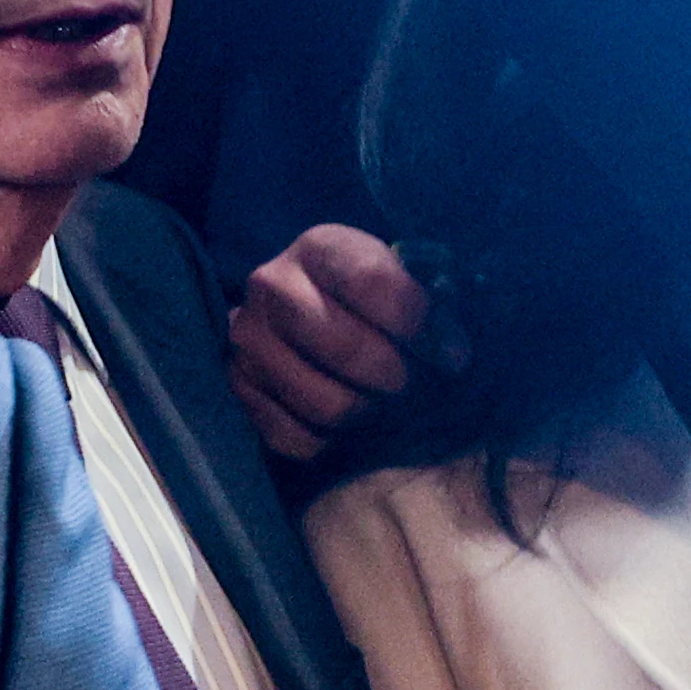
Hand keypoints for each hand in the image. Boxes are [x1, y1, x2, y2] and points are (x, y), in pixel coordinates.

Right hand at [228, 224, 433, 463]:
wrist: (301, 311)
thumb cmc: (367, 300)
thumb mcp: (399, 280)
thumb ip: (430, 304)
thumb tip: (451, 349)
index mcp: (319, 247)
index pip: (372, 282)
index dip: (421, 325)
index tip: (453, 354)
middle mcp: (271, 285)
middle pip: (345, 347)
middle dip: (394, 377)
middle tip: (411, 386)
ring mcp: (248, 340)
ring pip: (323, 402)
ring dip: (366, 414)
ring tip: (382, 405)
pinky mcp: (237, 388)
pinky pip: (294, 436)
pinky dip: (330, 442)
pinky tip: (347, 425)